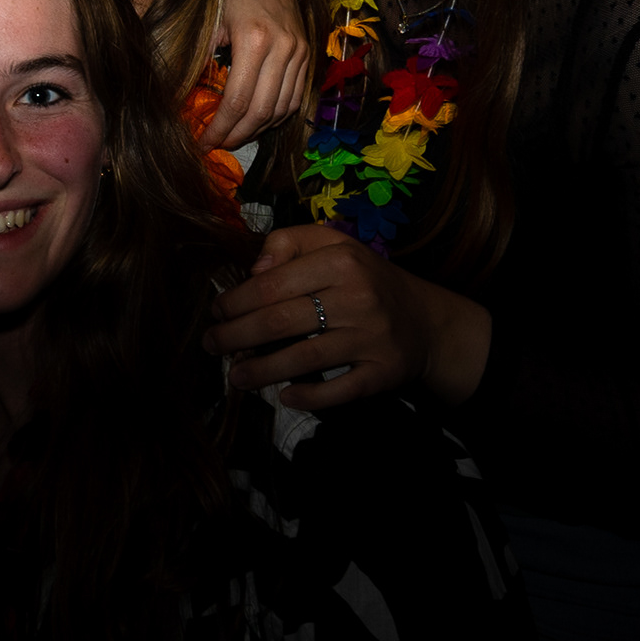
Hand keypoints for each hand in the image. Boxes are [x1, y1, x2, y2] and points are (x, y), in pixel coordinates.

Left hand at [206, 221, 490, 408]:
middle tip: (211, 344)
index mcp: (341, 261)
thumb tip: (253, 271)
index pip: (272, 284)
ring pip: (304, 358)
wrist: (427, 320)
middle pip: (280, 321)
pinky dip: (309, 397)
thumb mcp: (335, 245)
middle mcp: (357, 298)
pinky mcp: (382, 373)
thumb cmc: (368, 280)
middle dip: (236, 336)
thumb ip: (289, 243)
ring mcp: (370, 338)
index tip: (216, 311)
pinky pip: (339, 390)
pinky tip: (285, 397)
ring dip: (261, 371)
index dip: (236, 301)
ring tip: (235, 377)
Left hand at [209, 0, 312, 152]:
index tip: (204, 143)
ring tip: (235, 136)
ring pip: (282, 108)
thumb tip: (187, 101)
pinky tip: (258, 121)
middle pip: (261, 111)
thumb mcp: (210, 22)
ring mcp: (299, 53)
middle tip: (217, 144)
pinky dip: (277, 115)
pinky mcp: (307, 55)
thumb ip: (203, 60)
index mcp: (254, 40)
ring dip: (258, 129)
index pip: (237, 101)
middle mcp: (283, 49)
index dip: (220, 128)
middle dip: (237, 134)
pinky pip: (296, 97)